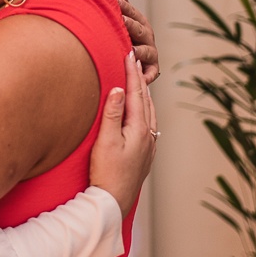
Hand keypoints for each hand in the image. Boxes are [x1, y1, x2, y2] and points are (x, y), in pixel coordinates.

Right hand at [89, 51, 157, 216]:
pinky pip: (148, 124)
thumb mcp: (106, 141)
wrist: (112, 203)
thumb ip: (113, 114)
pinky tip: (140, 112)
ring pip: (149, 112)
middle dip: (139, 79)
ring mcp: (147, 147)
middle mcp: (147, 136)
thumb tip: (120, 90)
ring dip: (143, 94)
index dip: (131, 72)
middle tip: (134, 60)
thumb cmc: (106, 174)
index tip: (128, 53)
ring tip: (138, 80)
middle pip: (145, 100)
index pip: (135, 93)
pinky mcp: (143, 155)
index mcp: (139, 129)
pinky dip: (144, 110)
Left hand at [116, 0, 158, 83]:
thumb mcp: (124, 19)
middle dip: (129, 24)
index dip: (123, 6)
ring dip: (139, 51)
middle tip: (120, 20)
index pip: (131, 11)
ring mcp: (150, 52)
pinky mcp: (152, 69)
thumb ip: (122, 3)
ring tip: (130, 51)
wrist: (132, 60)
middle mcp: (147, 36)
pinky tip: (140, 77)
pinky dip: (147, 75)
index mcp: (139, 21)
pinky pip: (151, 73)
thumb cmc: (125, 36)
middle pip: (138, 29)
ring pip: (146, 51)